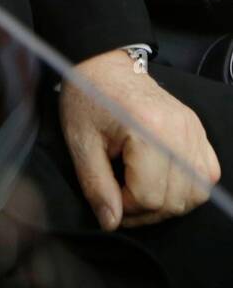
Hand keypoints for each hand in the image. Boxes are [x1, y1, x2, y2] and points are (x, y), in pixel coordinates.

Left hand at [60, 49, 219, 230]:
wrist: (104, 66)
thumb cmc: (88, 98)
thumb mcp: (81, 142)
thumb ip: (96, 185)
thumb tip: (111, 222)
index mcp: (147, 129)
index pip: (150, 197)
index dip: (126, 208)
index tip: (109, 197)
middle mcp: (178, 130)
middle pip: (176, 199)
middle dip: (146, 209)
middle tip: (121, 197)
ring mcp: (192, 129)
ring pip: (196, 192)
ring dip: (169, 202)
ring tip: (140, 189)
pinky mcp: (197, 129)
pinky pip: (207, 173)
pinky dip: (188, 185)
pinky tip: (162, 178)